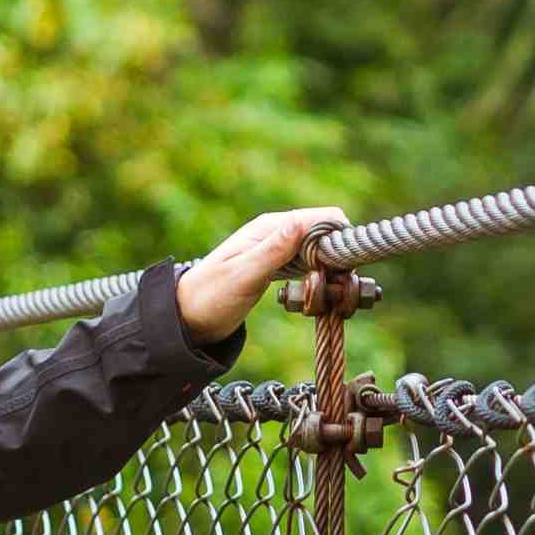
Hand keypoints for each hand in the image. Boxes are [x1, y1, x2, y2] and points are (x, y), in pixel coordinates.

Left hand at [176, 208, 351, 342]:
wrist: (187, 317)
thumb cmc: (210, 297)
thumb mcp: (243, 275)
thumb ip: (273, 250)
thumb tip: (301, 222)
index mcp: (269, 228)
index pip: (320, 217)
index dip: (340, 237)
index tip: (347, 267)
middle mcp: (277, 233)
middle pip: (326, 231)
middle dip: (340, 254)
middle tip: (339, 286)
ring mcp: (279, 248)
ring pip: (322, 248)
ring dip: (333, 266)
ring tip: (333, 292)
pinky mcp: (279, 265)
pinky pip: (311, 262)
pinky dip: (322, 274)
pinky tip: (320, 292)